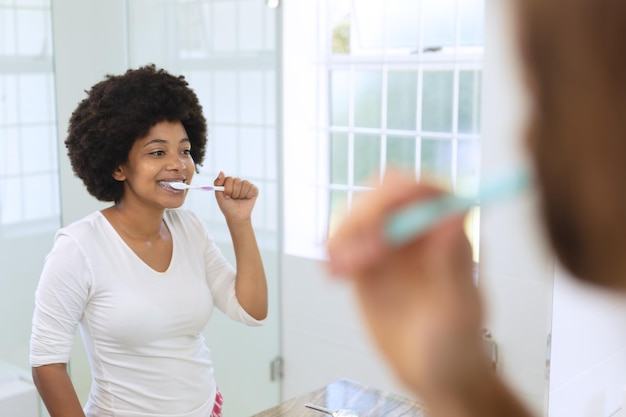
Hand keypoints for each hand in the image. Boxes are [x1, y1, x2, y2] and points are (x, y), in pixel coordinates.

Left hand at [214, 171, 257, 222]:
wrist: (237, 217)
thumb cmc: (227, 207)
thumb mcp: (219, 196)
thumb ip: (217, 183)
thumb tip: (221, 172)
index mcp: (228, 183)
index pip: (229, 179)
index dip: (228, 189)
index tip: (227, 196)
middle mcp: (237, 182)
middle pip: (237, 181)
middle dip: (235, 192)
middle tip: (234, 199)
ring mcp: (246, 186)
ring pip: (245, 184)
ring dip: (242, 194)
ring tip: (240, 199)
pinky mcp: (253, 190)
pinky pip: (252, 188)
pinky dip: (249, 195)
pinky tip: (246, 199)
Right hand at [326, 172, 485, 401]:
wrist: (434, 374)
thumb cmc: (458, 345)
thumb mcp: (459, 310)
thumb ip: (453, 265)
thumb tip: (452, 216)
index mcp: (448, 235)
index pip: (426, 192)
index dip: (404, 189)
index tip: (385, 204)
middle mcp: (418, 233)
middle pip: (385, 197)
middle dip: (366, 216)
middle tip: (363, 255)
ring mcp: (390, 246)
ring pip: (358, 217)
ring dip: (344, 235)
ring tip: (342, 268)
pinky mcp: (367, 263)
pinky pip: (344, 243)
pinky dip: (333, 251)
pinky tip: (334, 273)